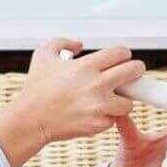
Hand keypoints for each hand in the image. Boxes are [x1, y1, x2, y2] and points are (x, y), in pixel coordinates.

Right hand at [0, 38, 145, 166]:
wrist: (30, 120)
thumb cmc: (35, 88)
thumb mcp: (43, 55)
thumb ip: (62, 42)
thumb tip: (79, 45)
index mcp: (86, 66)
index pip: (121, 53)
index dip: (124, 54)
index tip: (123, 58)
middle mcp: (97, 84)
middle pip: (134, 71)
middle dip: (137, 70)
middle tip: (134, 73)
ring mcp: (99, 106)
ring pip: (130, 102)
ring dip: (124, 100)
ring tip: (115, 98)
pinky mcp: (98, 124)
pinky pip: (113, 119)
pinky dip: (107, 117)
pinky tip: (96, 113)